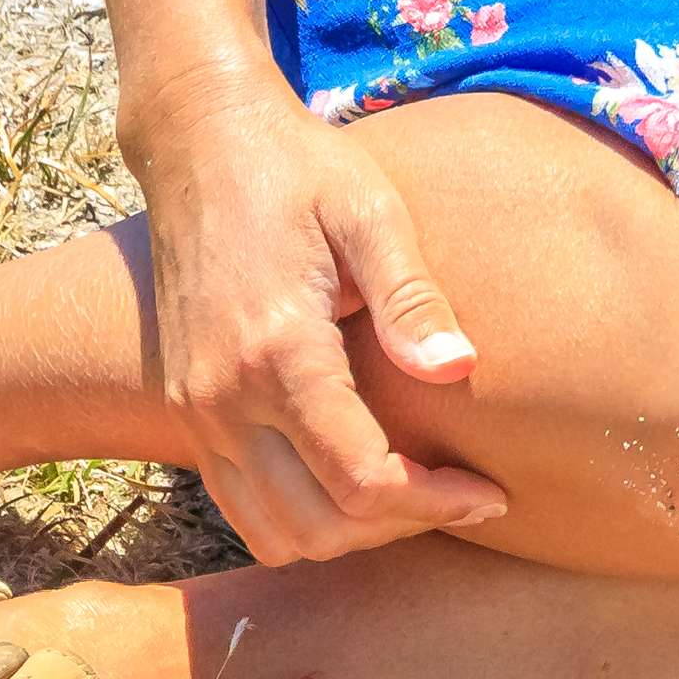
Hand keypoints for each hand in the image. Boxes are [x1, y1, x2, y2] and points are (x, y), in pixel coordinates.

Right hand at [120, 75, 509, 561]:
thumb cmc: (297, 168)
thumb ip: (411, 297)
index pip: (360, 479)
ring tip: (413, 494)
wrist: (198, 144)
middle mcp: (224, 398)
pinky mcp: (186, 411)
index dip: (435, 502)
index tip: (493, 493)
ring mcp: (196, 411)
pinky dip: (300, 518)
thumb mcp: (368, 212)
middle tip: (463, 495)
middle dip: (400, 525)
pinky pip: (241, 504)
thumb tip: (460, 370)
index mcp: (277, 352)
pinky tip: (353, 479)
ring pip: (274, 532)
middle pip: (319, 526)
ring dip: (348, 534)